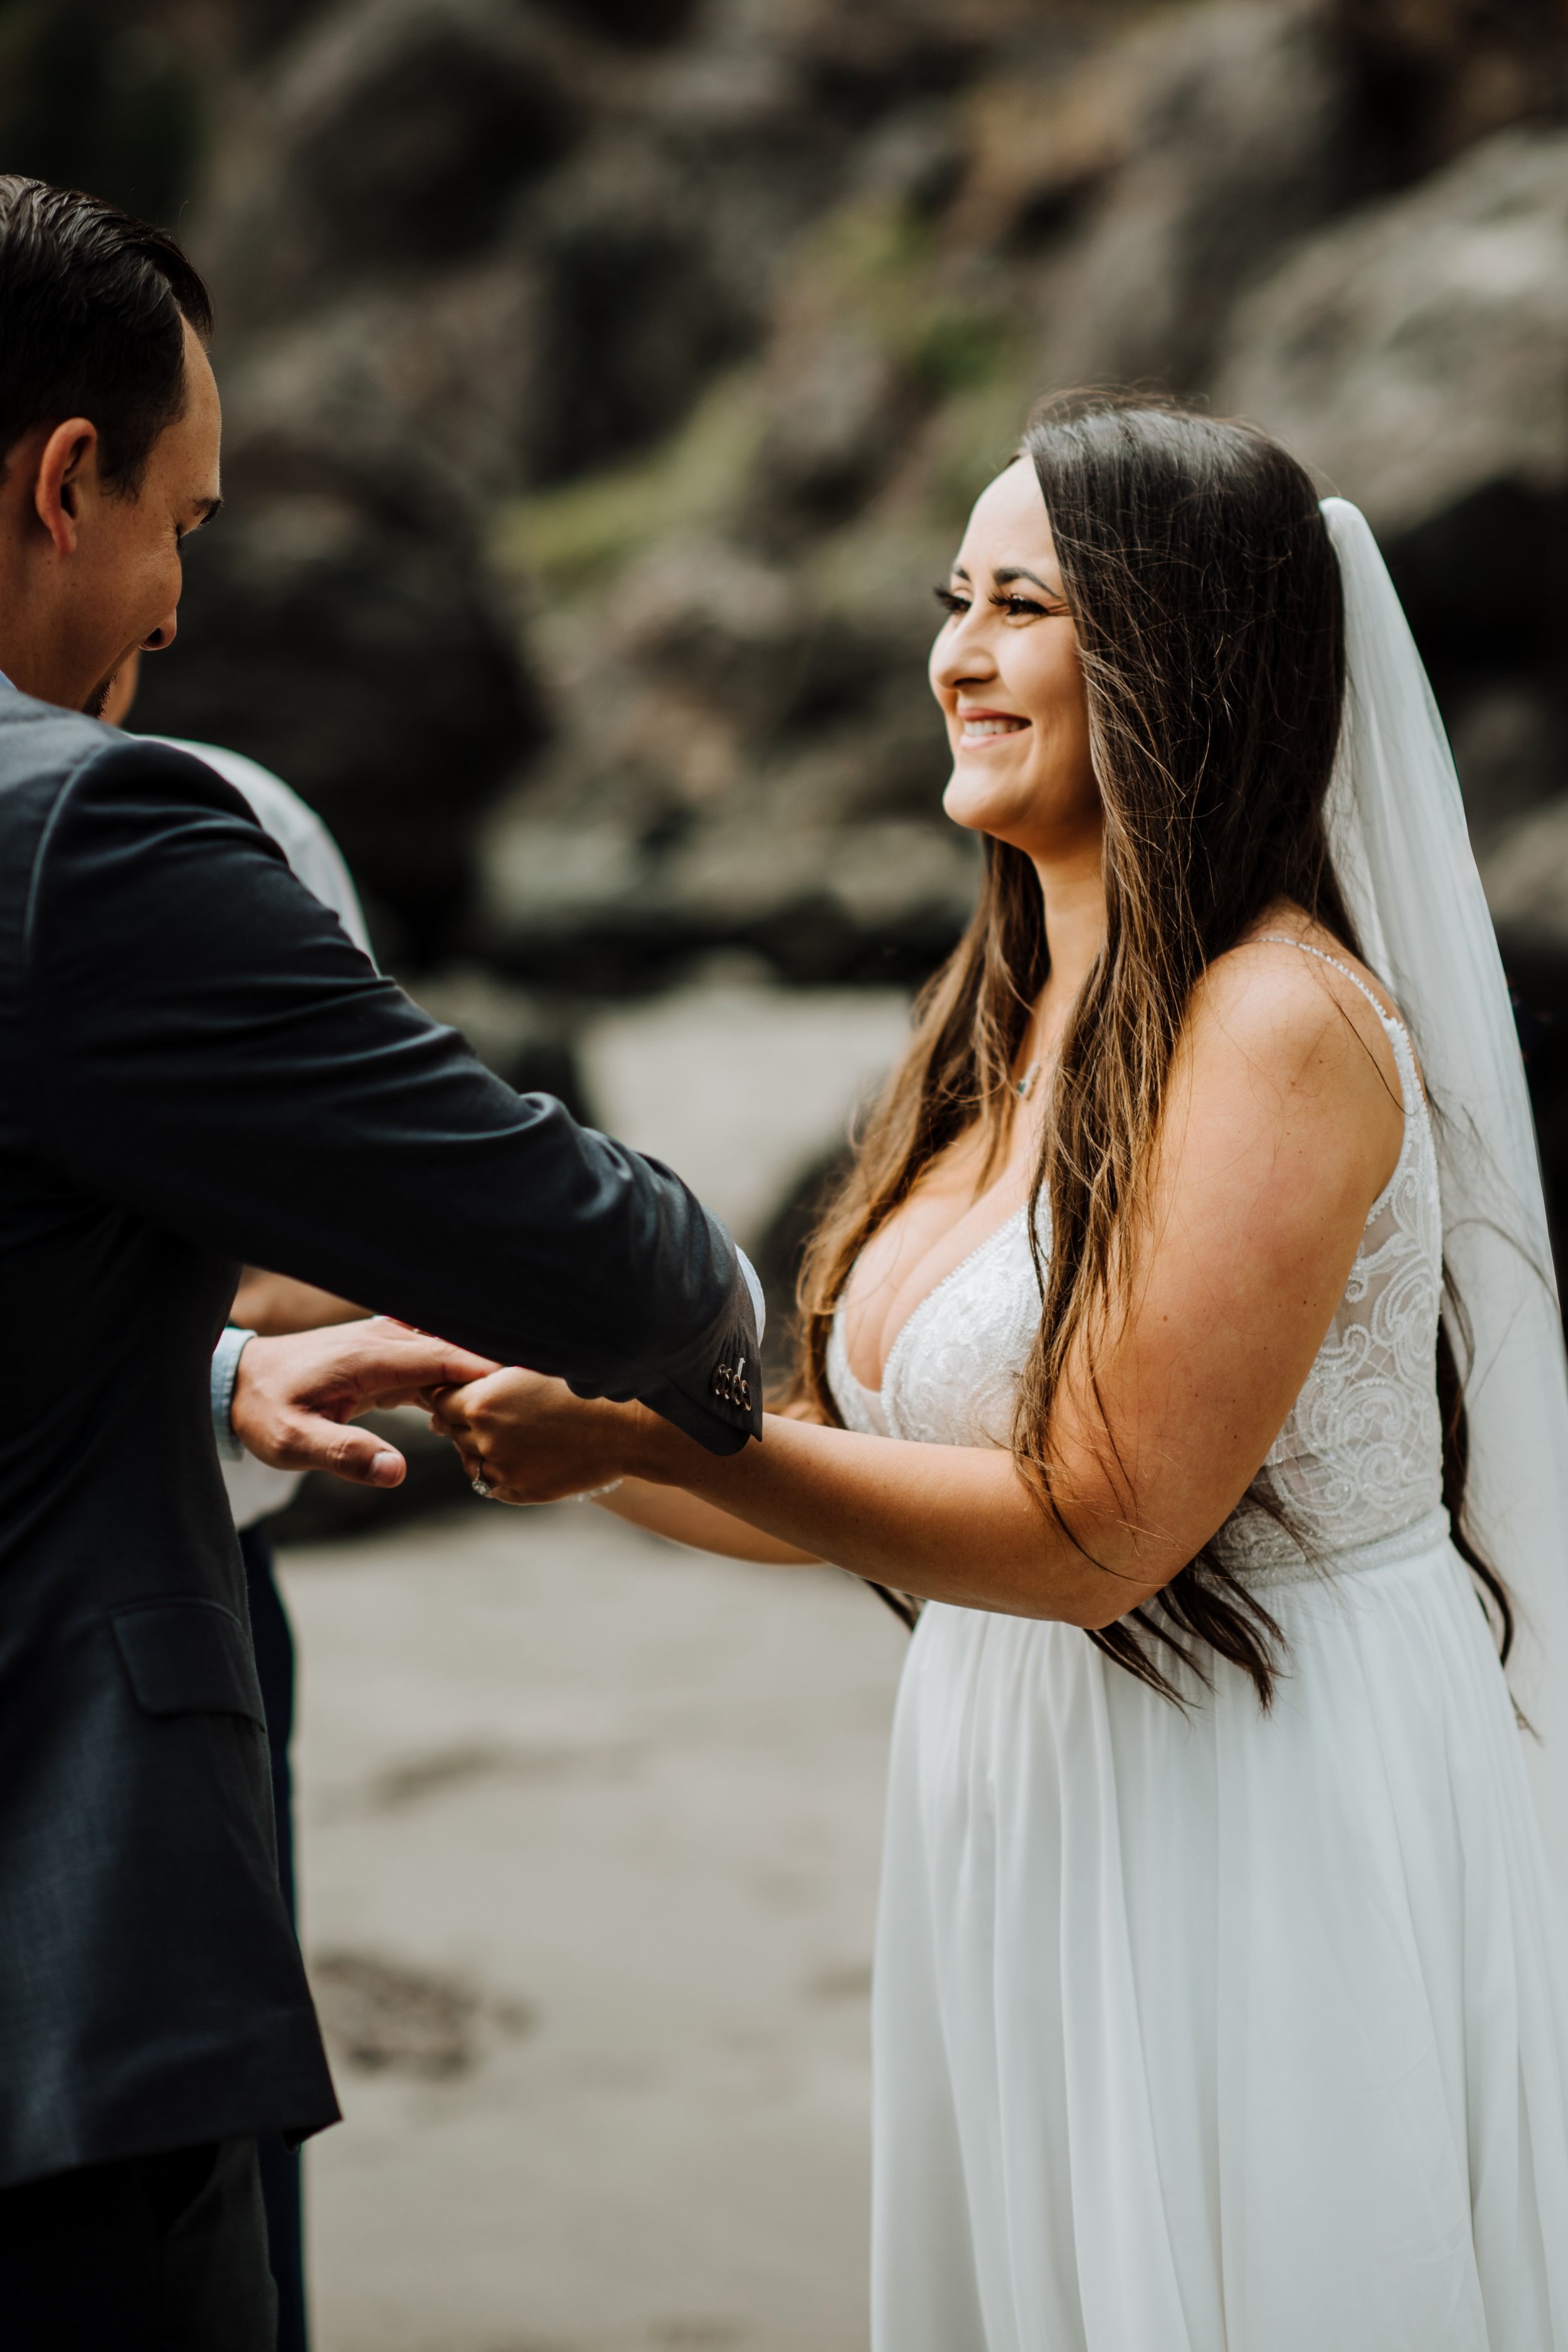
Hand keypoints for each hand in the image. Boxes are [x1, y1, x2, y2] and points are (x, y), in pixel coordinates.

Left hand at [232, 1317, 501, 1488]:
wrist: (236, 1383)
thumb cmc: (263, 1410)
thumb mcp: (293, 1442)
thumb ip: (344, 1454)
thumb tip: (395, 1473)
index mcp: (371, 1356)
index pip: (445, 1354)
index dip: (488, 1369)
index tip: (528, 1385)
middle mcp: (384, 1341)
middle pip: (456, 1348)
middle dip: (495, 1370)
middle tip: (534, 1401)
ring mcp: (386, 1346)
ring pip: (449, 1354)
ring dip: (477, 1377)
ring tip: (513, 1407)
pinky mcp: (386, 1358)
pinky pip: (434, 1364)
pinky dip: (456, 1382)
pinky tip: (471, 1410)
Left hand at [429, 1368, 655, 1504]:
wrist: (625, 1428)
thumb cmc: (580, 1389)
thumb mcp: (529, 1369)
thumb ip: (485, 1377)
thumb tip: (443, 1396)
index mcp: (482, 1402)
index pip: (438, 1399)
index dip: (447, 1394)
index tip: (459, 1392)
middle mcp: (486, 1438)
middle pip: (452, 1430)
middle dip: (464, 1420)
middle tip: (493, 1410)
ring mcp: (503, 1469)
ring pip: (470, 1460)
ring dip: (479, 1447)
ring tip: (513, 1432)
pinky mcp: (521, 1492)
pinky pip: (492, 1484)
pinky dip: (500, 1471)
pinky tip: (524, 1454)